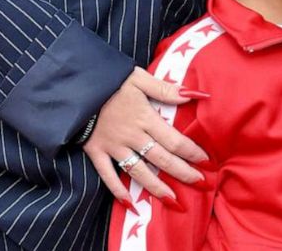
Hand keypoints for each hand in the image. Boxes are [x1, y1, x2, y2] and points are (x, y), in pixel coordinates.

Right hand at [85, 67, 209, 205]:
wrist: (76, 86)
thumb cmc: (111, 80)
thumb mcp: (139, 78)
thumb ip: (166, 89)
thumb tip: (195, 95)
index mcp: (145, 118)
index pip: (173, 140)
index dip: (191, 152)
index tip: (205, 161)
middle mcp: (131, 136)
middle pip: (161, 159)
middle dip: (182, 172)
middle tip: (199, 182)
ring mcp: (113, 146)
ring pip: (138, 172)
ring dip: (156, 187)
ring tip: (173, 199)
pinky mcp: (95, 151)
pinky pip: (107, 175)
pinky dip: (117, 190)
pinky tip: (130, 204)